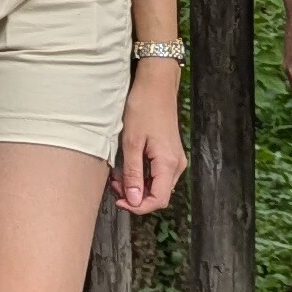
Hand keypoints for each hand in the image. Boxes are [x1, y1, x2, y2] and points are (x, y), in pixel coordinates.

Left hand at [112, 69, 185, 214]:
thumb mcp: (132, 143)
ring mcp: (175, 159)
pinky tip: (127, 168)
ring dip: (137, 187)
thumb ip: (133, 173)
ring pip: (157, 186)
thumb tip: (134, 200)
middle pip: (158, 195)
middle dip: (135, 196)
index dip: (138, 206)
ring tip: (117, 176)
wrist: (156, 85)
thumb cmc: (143, 108)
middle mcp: (177, 165)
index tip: (119, 201)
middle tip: (114, 185)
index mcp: (168, 163)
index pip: (158, 200)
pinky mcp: (170, 154)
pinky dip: (142, 177)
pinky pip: (158, 175)